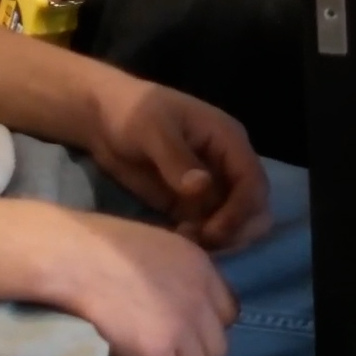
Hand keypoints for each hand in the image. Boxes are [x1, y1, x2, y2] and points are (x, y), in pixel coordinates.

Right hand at [32, 204, 236, 355]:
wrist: (76, 257)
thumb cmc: (106, 247)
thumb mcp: (163, 247)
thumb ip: (184, 275)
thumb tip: (189, 303)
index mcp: (203, 269)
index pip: (229, 314)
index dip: (207, 327)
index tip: (188, 333)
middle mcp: (200, 299)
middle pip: (218, 347)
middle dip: (196, 354)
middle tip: (169, 355)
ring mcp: (181, 326)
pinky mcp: (157, 349)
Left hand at [82, 72, 275, 252]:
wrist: (102, 118)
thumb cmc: (131, 112)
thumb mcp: (152, 128)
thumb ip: (176, 159)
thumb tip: (202, 188)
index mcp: (228, 140)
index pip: (252, 182)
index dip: (241, 211)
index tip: (213, 233)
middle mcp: (226, 165)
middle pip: (253, 207)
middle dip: (236, 230)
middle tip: (203, 244)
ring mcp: (209, 186)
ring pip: (233, 222)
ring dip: (218, 240)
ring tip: (185, 244)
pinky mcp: (188, 203)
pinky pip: (206, 228)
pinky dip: (199, 241)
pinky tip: (177, 242)